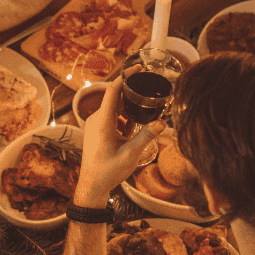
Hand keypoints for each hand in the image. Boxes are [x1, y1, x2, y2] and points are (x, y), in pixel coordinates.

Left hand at [75, 77, 165, 205]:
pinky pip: (111, 118)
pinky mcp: (96, 131)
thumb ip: (146, 136)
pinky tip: (131, 131)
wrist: (92, 186)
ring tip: (140, 119)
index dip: (126, 77)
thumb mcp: (131, 154)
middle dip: (132, 95)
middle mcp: (96, 120)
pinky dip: (122, 120)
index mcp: (102, 121)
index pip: (112, 90)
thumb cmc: (108, 172)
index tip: (138, 68)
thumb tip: (162, 122)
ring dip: (128, 111)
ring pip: (114, 109)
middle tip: (148, 92)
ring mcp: (94, 125)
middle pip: (115, 98)